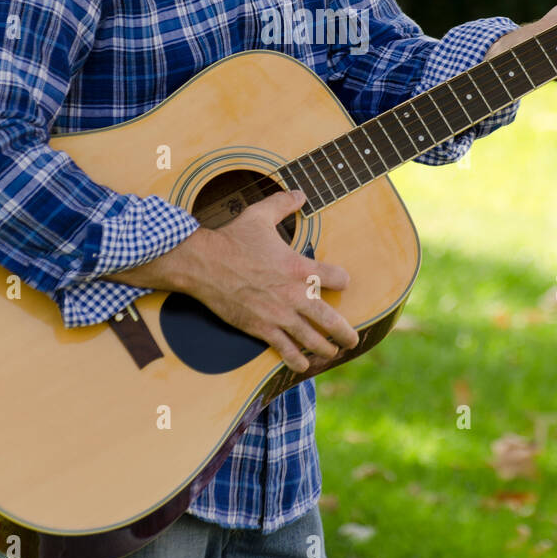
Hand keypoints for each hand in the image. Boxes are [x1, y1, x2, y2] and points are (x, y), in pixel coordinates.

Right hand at [107, 189, 355, 372]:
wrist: (203, 264)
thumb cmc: (232, 239)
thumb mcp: (260, 215)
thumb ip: (283, 204)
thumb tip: (299, 193)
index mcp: (300, 267)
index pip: (338, 278)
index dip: (342, 280)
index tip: (342, 282)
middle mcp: (295, 295)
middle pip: (332, 320)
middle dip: (346, 333)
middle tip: (353, 339)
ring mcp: (279, 316)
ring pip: (312, 340)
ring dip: (326, 348)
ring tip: (333, 352)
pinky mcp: (261, 329)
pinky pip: (286, 351)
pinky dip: (298, 360)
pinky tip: (304, 365)